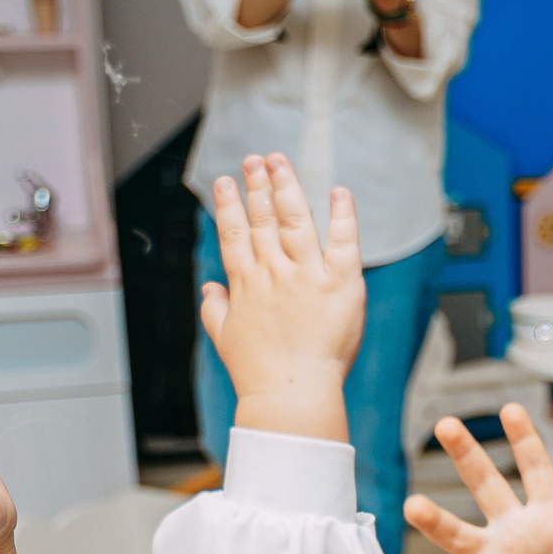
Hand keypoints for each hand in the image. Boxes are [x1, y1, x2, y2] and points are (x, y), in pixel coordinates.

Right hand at [200, 154, 361, 441]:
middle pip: (263, 218)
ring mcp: (307, 276)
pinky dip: (342, 215)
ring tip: (279, 161)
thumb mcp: (225, 338)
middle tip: (255, 159)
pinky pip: (343, 242)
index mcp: (246, 283)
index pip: (234, 234)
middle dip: (257, 185)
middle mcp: (274, 273)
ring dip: (286, 187)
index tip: (223, 181)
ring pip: (295, 220)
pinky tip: (339, 192)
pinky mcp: (340, 285)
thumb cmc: (259, 373)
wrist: (291, 394)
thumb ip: (215, 309)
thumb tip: (209, 289)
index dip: (228, 205)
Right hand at [401, 405, 552, 553]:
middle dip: (469, 455)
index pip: (537, 470)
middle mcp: (516, 534)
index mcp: (552, 519)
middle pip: (488, 486)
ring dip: (436, 520)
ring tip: (413, 505)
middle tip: (447, 424)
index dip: (526, 441)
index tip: (512, 407)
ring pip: (461, 534)